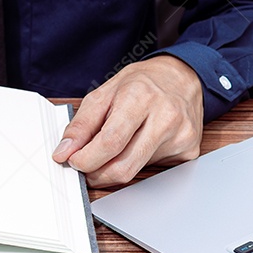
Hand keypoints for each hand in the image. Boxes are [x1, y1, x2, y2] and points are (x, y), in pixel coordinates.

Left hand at [51, 55, 203, 186]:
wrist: (183, 77)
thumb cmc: (143, 83)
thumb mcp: (105, 93)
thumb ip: (81, 124)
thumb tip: (64, 152)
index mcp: (141, 97)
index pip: (110, 142)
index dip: (86, 159)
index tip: (73, 161)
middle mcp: (165, 117)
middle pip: (123, 166)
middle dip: (96, 174)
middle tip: (85, 167)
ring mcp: (181, 136)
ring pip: (136, 172)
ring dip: (114, 169)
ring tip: (112, 151)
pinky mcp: (189, 151)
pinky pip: (153, 170)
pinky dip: (136, 163)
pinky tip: (139, 146)